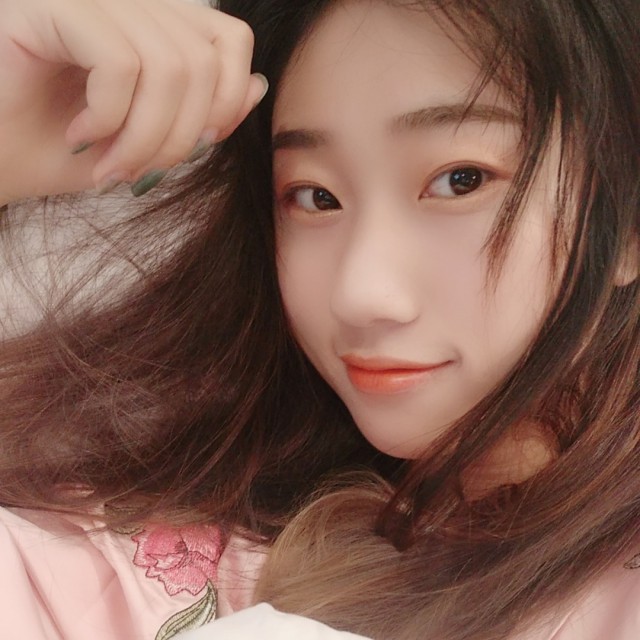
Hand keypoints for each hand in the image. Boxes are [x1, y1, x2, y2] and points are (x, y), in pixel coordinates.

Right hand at [0, 0, 265, 202]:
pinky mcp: (50, 3)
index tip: (200, 143)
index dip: (228, 98)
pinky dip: (109, 116)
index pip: (229, 39)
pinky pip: (120, 62)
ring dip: (145, 138)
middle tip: (139, 172)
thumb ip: (201, 111)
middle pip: (203, 61)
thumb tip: (257, 84)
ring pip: (168, 66)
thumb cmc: (59, 150)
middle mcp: (125, 1)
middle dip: (181, 137)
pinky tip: (80, 134)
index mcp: (151, 25)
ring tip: (111, 166)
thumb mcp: (146, 140)